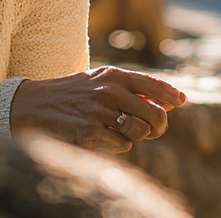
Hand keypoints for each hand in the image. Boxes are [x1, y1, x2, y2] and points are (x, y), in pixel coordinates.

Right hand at [10, 66, 185, 152]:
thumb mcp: (103, 80)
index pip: (154, 84)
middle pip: (154, 114)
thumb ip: (134, 88)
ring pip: (140, 132)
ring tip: (123, 128)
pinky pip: (122, 145)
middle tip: (155, 128)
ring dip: (137, 135)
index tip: (182, 100)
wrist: (38, 104)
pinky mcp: (90, 134)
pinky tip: (105, 135)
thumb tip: (170, 101)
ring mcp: (100, 113)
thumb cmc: (77, 91)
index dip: (171, 94)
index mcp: (115, 74)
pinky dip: (119, 144)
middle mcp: (110, 91)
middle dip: (160, 124)